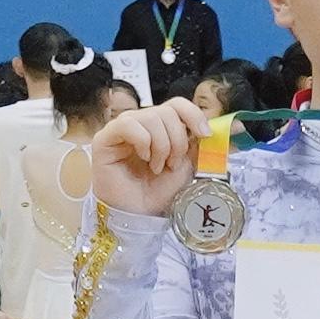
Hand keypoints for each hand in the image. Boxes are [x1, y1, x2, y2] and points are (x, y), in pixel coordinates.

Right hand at [90, 98, 199, 214]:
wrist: (141, 214)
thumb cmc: (159, 191)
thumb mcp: (187, 164)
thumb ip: (197, 143)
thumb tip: (214, 127)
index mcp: (160, 126)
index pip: (177, 104)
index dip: (193, 114)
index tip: (204, 134)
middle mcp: (140, 123)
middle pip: (166, 111)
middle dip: (176, 140)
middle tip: (172, 163)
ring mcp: (121, 129)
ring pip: (150, 117)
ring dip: (160, 145)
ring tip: (156, 166)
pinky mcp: (105, 138)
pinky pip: (128, 124)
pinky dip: (142, 141)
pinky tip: (143, 158)